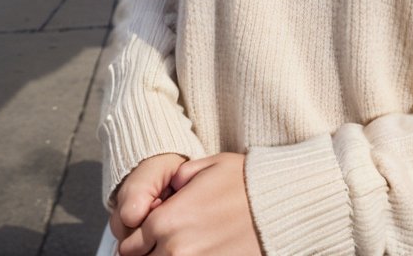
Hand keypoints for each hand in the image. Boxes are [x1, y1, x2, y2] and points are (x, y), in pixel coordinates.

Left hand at [124, 153, 260, 255]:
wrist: (281, 205)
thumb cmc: (248, 183)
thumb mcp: (208, 166)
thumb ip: (179, 177)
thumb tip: (169, 189)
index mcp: (167, 220)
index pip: (130, 243)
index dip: (139, 236)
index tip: (151, 232)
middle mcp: (175, 249)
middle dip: (150, 251)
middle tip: (168, 239)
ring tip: (185, 246)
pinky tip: (202, 250)